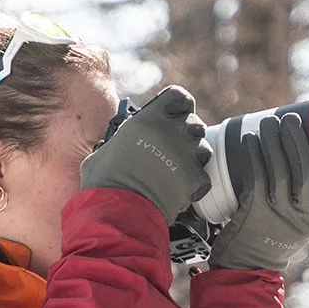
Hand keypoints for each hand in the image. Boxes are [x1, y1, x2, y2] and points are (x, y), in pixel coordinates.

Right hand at [80, 86, 211, 224]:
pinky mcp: (193, 179)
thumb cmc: (104, 183)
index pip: (179, 96)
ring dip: (193, 160)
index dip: (180, 106)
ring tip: (174, 174)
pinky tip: (179, 192)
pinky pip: (204, 178)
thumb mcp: (104, 151)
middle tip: (174, 151)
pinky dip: (195, 187)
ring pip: (203, 149)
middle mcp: (171, 131)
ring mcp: (185, 154)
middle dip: (188, 136)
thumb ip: (120, 141)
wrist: (118, 210)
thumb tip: (117, 147)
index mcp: (149, 119)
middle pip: (195, 123)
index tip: (175, 116)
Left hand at [208, 109, 308, 273]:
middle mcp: (300, 219)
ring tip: (269, 123)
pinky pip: (256, 176)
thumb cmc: (272, 242)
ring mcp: (277, 215)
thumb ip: (307, 203)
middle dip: (297, 142)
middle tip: (291, 119)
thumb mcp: (298, 228)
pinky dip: (253, 155)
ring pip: (280, 170)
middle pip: (305, 173)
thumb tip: (305, 161)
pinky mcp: (254, 212)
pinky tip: (250, 141)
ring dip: (273, 142)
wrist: (245, 269)